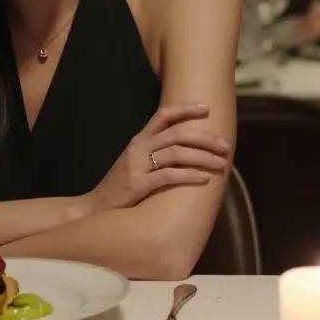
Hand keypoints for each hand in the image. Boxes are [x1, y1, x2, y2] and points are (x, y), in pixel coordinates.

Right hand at [87, 104, 229, 211]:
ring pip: (177, 153)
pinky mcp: (137, 185)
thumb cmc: (120, 187)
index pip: (164, 115)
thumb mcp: (136, 163)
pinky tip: (204, 179)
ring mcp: (137, 165)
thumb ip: (156, 152)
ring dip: (203, 157)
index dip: (186, 109)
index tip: (208, 108)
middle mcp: (138, 148)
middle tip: (225, 146)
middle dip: (205, 138)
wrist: (94, 210)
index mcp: (139, 140)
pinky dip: (190, 176)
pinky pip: (169, 176)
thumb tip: (188, 149)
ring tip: (221, 164)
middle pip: (178, 133)